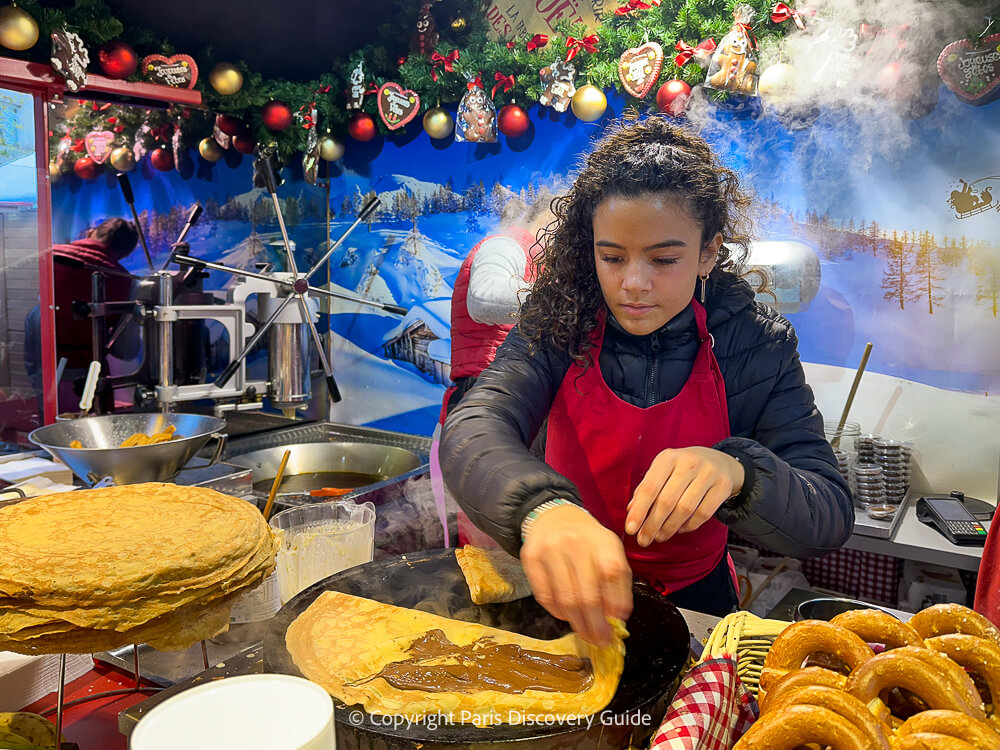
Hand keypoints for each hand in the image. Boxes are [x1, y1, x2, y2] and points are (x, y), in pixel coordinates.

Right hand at [520, 504, 632, 645]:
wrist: (554, 517)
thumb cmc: (587, 540)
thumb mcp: (608, 549)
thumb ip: (617, 579)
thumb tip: (617, 617)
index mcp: (600, 539)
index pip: (612, 573)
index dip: (616, 601)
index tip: (618, 622)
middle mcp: (575, 542)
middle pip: (587, 593)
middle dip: (596, 624)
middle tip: (601, 640)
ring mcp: (550, 549)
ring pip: (565, 599)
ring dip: (578, 623)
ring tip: (586, 634)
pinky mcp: (530, 558)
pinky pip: (545, 596)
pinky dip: (558, 613)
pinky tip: (567, 617)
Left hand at [625, 447, 743, 546]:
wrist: (720, 462)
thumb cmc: (683, 470)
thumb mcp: (663, 471)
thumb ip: (647, 489)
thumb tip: (631, 511)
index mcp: (668, 457)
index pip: (649, 488)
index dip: (639, 511)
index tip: (630, 529)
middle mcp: (688, 462)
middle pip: (666, 501)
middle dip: (652, 524)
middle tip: (644, 539)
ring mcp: (708, 474)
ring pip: (685, 509)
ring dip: (669, 528)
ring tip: (660, 536)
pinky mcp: (723, 486)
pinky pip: (703, 514)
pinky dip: (688, 526)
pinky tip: (679, 529)